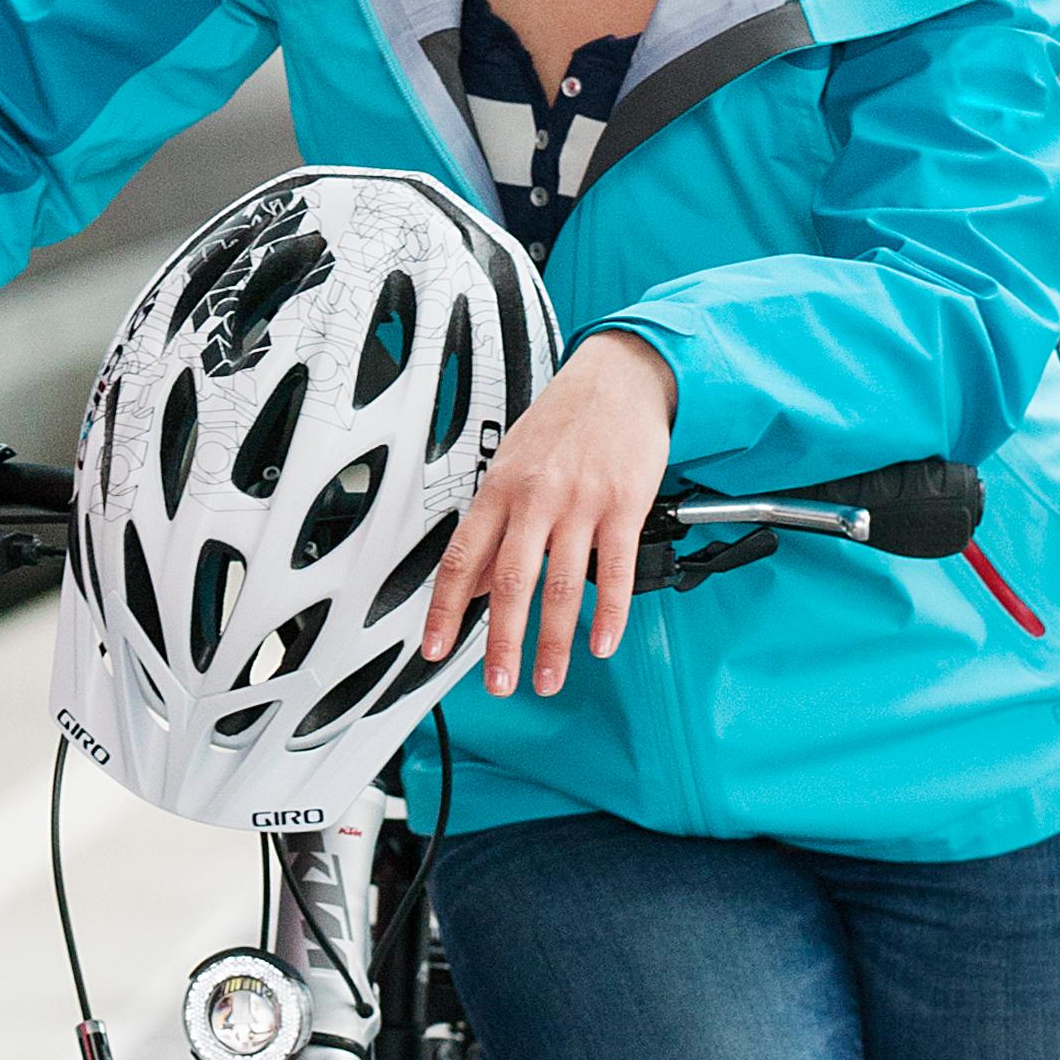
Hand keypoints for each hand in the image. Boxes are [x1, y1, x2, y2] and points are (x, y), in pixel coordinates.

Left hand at [417, 330, 673, 699]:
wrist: (619, 376)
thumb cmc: (564, 419)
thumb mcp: (513, 462)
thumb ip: (495, 525)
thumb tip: (476, 582)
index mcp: (500, 488)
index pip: (463, 558)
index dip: (445, 608)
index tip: (435, 647)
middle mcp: (536, 497)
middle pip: (512, 581)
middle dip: (502, 641)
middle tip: (499, 683)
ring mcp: (581, 502)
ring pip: (563, 583)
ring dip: (554, 641)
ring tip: (547, 678)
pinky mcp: (624, 505)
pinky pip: (616, 568)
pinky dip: (610, 612)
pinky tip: (602, 642)